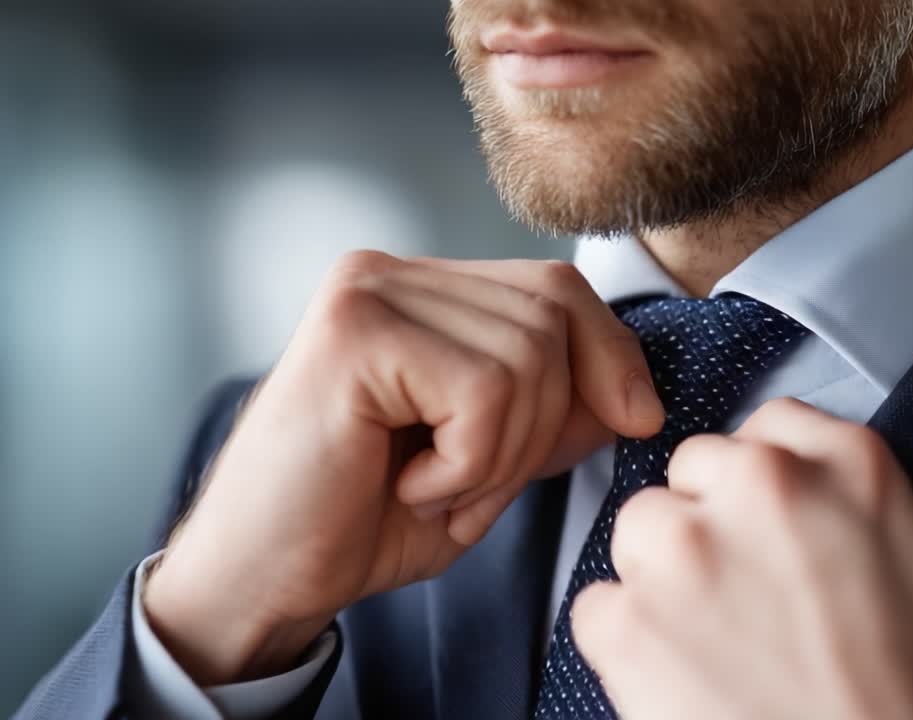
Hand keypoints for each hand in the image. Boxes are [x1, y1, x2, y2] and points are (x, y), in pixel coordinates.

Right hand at [144, 251, 664, 683]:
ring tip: (435, 487)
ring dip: (502, 455)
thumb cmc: (370, 521)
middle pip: (553, 314)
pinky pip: (484, 390)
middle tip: (472, 484)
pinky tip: (410, 485)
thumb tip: (635, 394)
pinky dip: (469, 463)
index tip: (637, 420)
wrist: (266, 579)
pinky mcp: (354, 331)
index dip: (612, 354)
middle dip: (546, 423)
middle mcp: (393, 273)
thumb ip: (556, 413)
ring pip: (528, 355)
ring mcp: (368, 292)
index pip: (556, 288)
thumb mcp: (493, 463)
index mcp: (424, 292)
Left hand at [573, 398, 912, 719]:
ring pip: (639, 528)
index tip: (764, 522)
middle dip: (706, 520)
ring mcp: (683, 550)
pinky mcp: (628, 621)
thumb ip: (862, 496)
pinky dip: (625, 639)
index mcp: (845, 463)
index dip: (759, 480)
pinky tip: (678, 674)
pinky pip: (598, 605)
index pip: (766, 427)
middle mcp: (757, 485)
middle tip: (740, 590)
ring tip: (709, 637)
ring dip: (661, 572)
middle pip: (691, 470)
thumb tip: (812, 482)